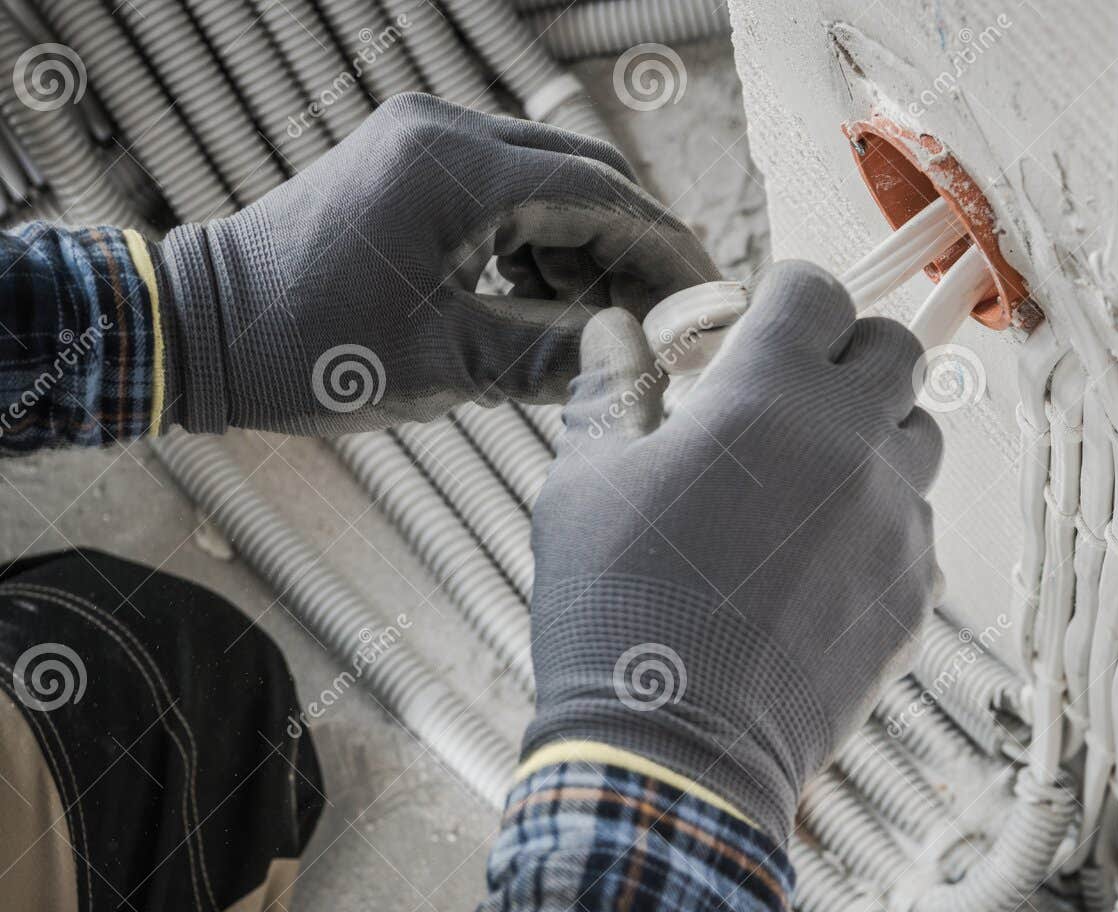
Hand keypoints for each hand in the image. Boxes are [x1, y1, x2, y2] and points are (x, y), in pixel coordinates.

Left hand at [153, 92, 715, 435]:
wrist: (204, 327)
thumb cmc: (311, 350)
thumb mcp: (452, 366)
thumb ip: (559, 356)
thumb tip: (645, 356)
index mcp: (456, 171)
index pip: (602, 196)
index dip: (665, 252)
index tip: (707, 301)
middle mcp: (445, 133)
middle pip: (586, 178)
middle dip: (636, 250)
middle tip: (671, 318)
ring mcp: (425, 142)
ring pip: (551, 185)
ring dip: (589, 251)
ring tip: (605, 327)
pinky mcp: (412, 164)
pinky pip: (507, 193)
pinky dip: (541, 246)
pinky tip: (547, 304)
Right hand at [525, 261, 942, 840]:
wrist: (672, 752)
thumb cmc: (618, 611)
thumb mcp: (585, 484)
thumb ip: (613, 389)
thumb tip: (614, 331)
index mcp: (767, 394)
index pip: (817, 288)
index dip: (786, 299)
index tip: (758, 328)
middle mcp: (851, 443)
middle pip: (894, 349)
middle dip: (846, 356)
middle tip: (790, 398)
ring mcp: (896, 520)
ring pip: (921, 437)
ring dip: (874, 438)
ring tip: (809, 484)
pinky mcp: (916, 590)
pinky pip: (920, 528)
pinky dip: (882, 528)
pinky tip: (820, 567)